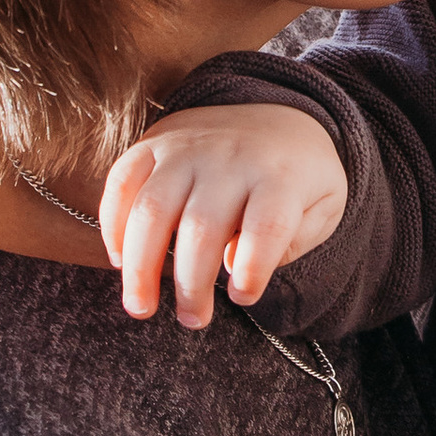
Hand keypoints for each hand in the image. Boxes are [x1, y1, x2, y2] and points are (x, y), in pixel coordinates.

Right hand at [96, 105, 350, 325]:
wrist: (280, 116)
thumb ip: (292, 241)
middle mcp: (231, 158)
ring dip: (140, 265)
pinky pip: (121, 181)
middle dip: (191, 283)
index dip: (253, 267)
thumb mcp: (323, 207)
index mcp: (281, 176)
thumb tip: (234, 264)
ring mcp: (188, 147)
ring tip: (141, 307)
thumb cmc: (299, 179)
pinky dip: (112, 223)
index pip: (267, 224)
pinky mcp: (155, 142)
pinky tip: (120, 260)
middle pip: (201, 226)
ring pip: (152, 208)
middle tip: (193, 320)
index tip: (243, 298)